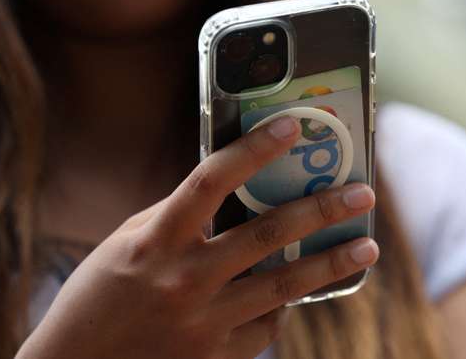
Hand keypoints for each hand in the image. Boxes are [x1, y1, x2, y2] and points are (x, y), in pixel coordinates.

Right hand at [17, 116, 377, 358]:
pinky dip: (285, 305)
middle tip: (361, 193)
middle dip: (320, 209)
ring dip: (331, 263)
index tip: (290, 128)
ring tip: (366, 246)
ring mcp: (203, 322)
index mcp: (156, 241)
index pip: (211, 181)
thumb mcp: (127, 242)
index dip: (253, 150)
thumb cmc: (98, 295)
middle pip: (267, 235)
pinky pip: (267, 326)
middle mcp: (184, 280)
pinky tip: (299, 292)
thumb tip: (228, 186)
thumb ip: (176, 215)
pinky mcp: (216, 356)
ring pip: (284, 286)